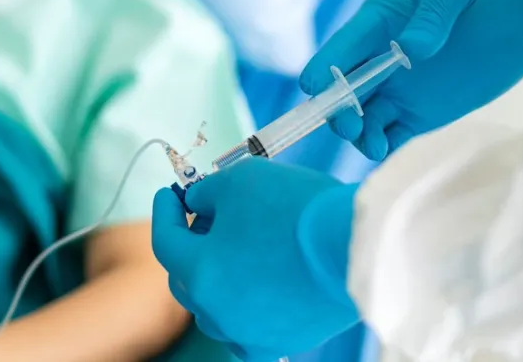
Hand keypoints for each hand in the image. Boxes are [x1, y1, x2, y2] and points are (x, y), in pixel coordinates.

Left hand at [152, 158, 359, 360]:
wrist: (356, 245)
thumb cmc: (294, 209)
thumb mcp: (239, 180)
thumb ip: (207, 193)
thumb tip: (197, 204)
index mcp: (198, 273)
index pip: (166, 241)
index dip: (165, 212)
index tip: (170, 194)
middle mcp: (217, 312)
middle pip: (186, 279)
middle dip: (190, 245)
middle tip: (206, 218)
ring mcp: (249, 333)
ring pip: (215, 310)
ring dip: (215, 281)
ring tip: (234, 253)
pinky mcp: (283, 342)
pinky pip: (249, 333)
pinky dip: (244, 312)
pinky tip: (253, 292)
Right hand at [301, 0, 522, 159]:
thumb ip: (433, 11)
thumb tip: (411, 49)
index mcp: (376, 23)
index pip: (339, 49)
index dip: (323, 69)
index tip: (316, 89)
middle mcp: (378, 59)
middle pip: (341, 91)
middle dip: (337, 110)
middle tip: (351, 126)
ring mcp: (396, 90)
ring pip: (362, 119)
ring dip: (358, 134)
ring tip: (375, 145)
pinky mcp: (419, 115)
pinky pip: (390, 136)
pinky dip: (381, 147)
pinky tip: (385, 152)